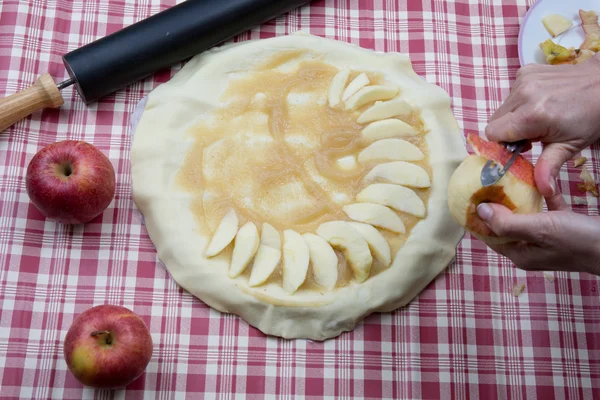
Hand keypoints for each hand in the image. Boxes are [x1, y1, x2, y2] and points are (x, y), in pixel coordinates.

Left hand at [477, 194, 599, 275]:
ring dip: (517, 199)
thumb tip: (480, 210)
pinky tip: (540, 182)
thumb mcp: (539, 230)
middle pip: (505, 224)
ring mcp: (547, 239)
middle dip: (495, 206)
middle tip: (486, 183)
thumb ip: (507, 222)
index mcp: (520, 254)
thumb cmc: (578, 241)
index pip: (489, 235)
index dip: (478, 218)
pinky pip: (548, 210)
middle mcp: (530, 248)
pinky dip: (543, 197)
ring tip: (505, 180)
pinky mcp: (564, 228)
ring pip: (525, 216)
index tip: (469, 196)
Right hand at [485, 53, 599, 197]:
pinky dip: (519, 103)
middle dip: (508, 132)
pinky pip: (510, 95)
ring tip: (537, 119)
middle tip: (531, 135)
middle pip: (494, 122)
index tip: (520, 148)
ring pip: (502, 109)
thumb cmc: (589, 117)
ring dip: (514, 118)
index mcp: (532, 115)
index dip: (503, 144)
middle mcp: (523, 94)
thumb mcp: (570, 146)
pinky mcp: (525, 71)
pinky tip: (539, 103)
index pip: (494, 134)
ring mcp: (523, 80)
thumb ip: (548, 167)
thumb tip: (542, 191)